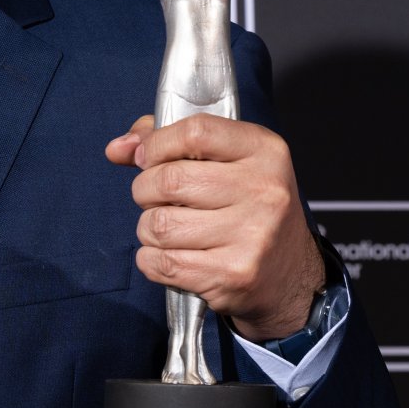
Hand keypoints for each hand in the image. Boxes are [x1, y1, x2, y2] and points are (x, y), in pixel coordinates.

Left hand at [105, 114, 323, 341]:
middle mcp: (264, 190)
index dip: (157, 145)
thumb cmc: (246, 209)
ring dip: (149, 229)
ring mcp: (252, 235)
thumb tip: (118, 148)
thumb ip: (168, 142)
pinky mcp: (233, 275)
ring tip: (171, 231)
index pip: (195, 131)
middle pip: (168, 180)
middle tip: (159, 200)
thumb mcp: (225, 161)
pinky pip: (160, 263)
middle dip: (146, 191)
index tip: (148, 158)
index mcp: (264, 151)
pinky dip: (152, 260)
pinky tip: (174, 256)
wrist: (290, 276)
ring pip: (158, 225)